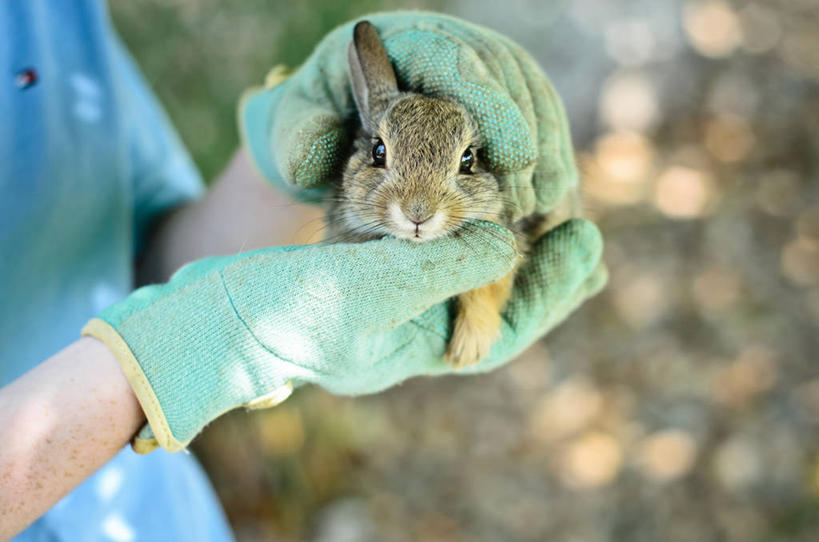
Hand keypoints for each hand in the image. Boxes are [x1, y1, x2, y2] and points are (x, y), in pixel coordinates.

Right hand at [84, 219, 602, 452]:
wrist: (215, 317)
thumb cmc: (286, 310)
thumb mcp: (371, 287)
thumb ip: (444, 268)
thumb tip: (507, 242)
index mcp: (421, 350)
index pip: (507, 327)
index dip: (554, 288)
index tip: (588, 242)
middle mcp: (414, 337)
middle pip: (496, 310)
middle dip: (544, 277)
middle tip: (588, 236)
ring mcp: (392, 314)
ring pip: (468, 287)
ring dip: (509, 257)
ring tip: (552, 227)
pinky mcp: (371, 287)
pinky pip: (436, 266)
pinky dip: (466, 242)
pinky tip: (483, 220)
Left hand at [240, 12, 576, 220]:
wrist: (335, 119)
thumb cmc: (316, 119)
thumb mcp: (292, 127)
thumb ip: (299, 139)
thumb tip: (314, 156)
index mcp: (406, 44)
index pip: (453, 63)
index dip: (489, 107)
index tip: (509, 159)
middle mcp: (454, 49)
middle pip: (508, 79)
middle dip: (524, 139)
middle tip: (525, 199)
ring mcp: (485, 71)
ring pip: (534, 98)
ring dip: (546, 151)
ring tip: (540, 204)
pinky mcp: (504, 99)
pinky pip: (542, 118)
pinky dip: (550, 155)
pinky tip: (548, 198)